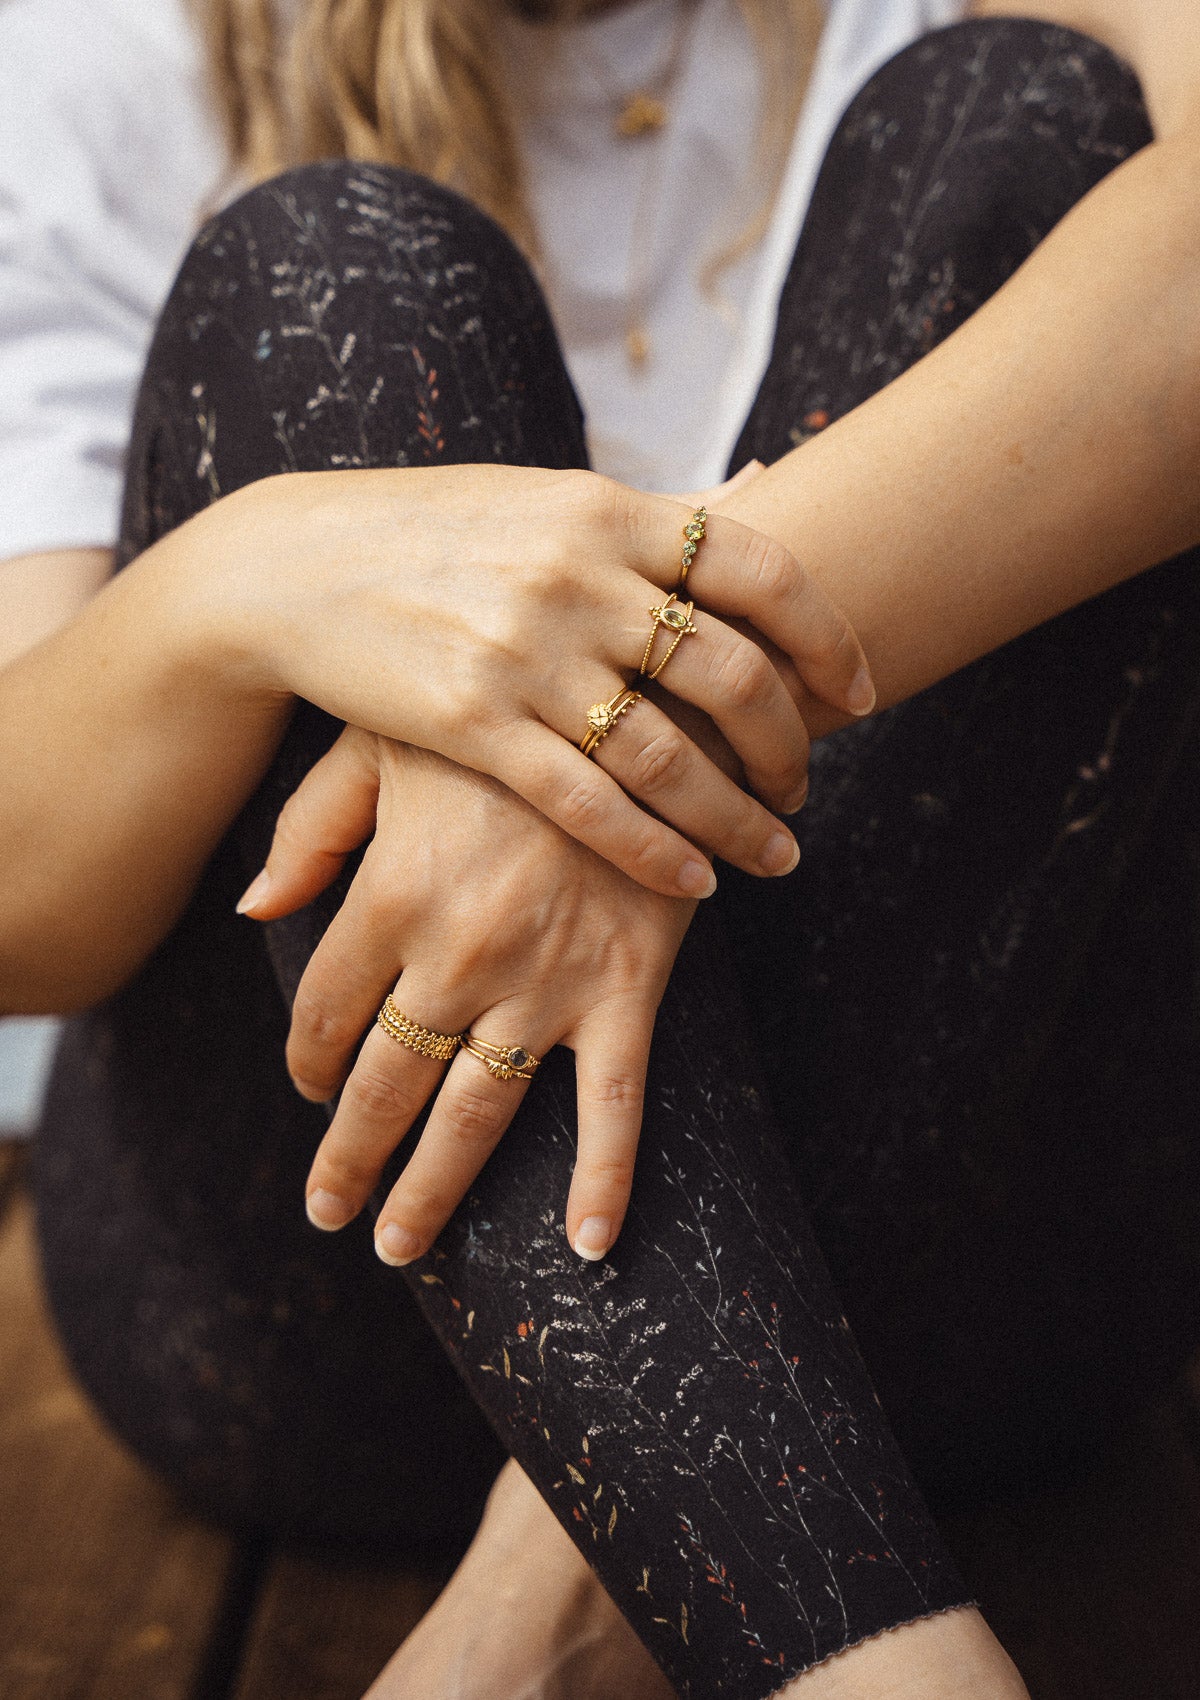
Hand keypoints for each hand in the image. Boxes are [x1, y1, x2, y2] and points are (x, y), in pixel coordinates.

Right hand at [197, 463, 873, 898]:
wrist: (295, 564)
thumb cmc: (436, 531)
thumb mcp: (549, 497)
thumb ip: (656, 511)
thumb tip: (766, 482)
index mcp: (607, 509)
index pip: (762, 569)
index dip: (830, 638)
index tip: (861, 693)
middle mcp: (577, 575)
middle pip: (732, 672)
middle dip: (790, 743)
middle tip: (804, 786)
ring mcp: (524, 652)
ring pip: (670, 754)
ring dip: (738, 816)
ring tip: (774, 853)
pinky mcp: (472, 724)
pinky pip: (590, 804)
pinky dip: (656, 851)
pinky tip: (693, 883)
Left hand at [240, 726, 696, 1263]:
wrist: (641, 690)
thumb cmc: (500, 707)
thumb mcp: (384, 742)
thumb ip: (313, 827)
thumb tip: (250, 908)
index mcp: (392, 893)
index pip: (326, 1013)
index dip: (308, 1062)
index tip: (309, 1088)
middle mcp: (457, 954)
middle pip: (385, 1083)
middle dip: (349, 1156)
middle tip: (329, 1212)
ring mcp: (546, 980)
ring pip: (476, 1112)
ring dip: (433, 1188)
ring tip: (400, 1246)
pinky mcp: (628, 986)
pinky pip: (615, 1102)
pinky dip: (605, 1178)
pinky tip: (588, 1246)